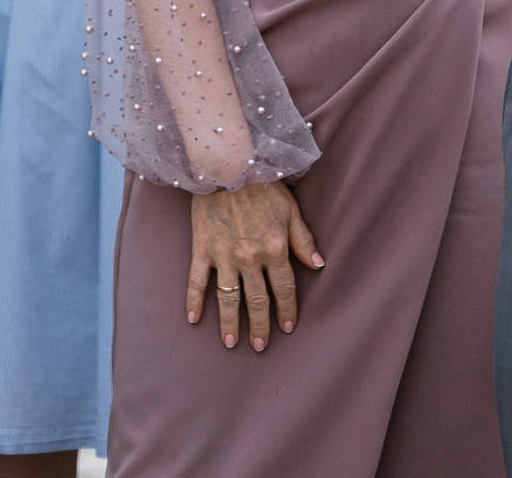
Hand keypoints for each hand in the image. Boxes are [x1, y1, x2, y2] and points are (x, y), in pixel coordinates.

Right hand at [187, 181, 321, 351]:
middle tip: (261, 346)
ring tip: (231, 343)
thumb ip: (303, 239)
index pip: (284, 289)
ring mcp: (224, 256)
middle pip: (257, 300)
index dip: (287, 310)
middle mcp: (250, 258)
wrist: (227, 165)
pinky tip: (193, 319)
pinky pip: (197, 281)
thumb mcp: (290, 209)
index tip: (287, 328)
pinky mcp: (202, 249)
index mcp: (275, 249)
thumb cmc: (262, 184)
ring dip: (230, 323)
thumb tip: (318, 265)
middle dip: (260, 326)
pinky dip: (194, 301)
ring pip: (228, 298)